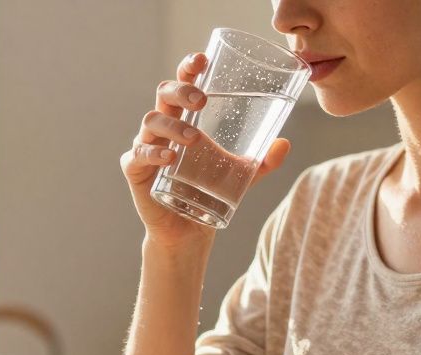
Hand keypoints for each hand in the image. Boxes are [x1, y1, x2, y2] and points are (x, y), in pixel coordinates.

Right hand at [120, 52, 291, 245]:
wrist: (188, 229)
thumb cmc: (208, 192)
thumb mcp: (241, 176)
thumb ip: (262, 162)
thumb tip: (285, 144)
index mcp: (184, 118)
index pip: (182, 83)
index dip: (188, 68)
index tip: (202, 59)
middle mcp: (163, 127)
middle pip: (164, 94)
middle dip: (181, 90)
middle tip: (201, 99)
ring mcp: (146, 146)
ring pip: (151, 121)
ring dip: (173, 126)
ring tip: (193, 138)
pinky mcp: (135, 171)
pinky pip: (138, 155)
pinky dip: (151, 154)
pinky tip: (168, 158)